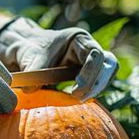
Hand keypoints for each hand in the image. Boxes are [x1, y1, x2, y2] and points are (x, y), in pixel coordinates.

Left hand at [0, 17, 117, 99]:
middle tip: (81, 99)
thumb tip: (31, 90)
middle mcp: (89, 47)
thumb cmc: (32, 52)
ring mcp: (92, 59)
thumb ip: (32, 73)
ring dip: (98, 89)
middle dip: (98, 83)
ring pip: (108, 73)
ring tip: (81, 100)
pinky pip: (101, 82)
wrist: (31, 53)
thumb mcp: (30, 60)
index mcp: (78, 38)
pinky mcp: (91, 72)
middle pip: (108, 64)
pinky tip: (80, 99)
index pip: (95, 54)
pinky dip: (93, 91)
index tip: (75, 91)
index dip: (89, 74)